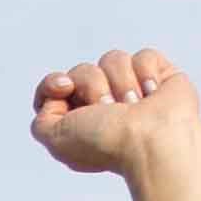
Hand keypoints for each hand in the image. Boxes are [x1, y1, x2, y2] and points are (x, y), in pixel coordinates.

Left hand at [30, 49, 200, 181]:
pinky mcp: (159, 78)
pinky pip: (144, 56)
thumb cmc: (106, 144)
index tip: (65, 86)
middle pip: (83, 70)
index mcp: (79, 121)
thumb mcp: (55, 139)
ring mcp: (132, 90)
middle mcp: (105, 106)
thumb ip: (41, 121)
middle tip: (108, 109)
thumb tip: (59, 95)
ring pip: (113, 59)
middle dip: (92, 86)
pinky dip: (146, 73)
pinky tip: (152, 95)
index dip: (54, 83)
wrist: (150, 141)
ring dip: (120, 82)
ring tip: (133, 107)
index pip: (56, 87)